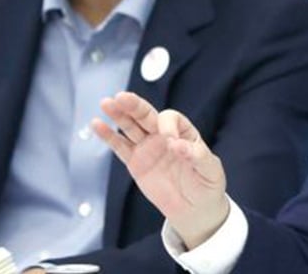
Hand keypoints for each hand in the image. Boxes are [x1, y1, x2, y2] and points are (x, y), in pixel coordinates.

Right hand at [93, 92, 228, 248]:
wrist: (195, 209)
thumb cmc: (207, 185)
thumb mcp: (210, 170)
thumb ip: (198, 156)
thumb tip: (177, 145)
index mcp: (184, 132)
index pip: (171, 118)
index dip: (168, 126)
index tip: (171, 143)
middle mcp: (163, 136)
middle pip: (146, 115)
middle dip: (134, 106)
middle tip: (121, 97)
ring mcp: (148, 148)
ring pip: (131, 127)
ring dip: (118, 115)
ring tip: (106, 103)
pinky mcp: (135, 163)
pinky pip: (120, 147)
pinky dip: (108, 136)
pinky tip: (97, 124)